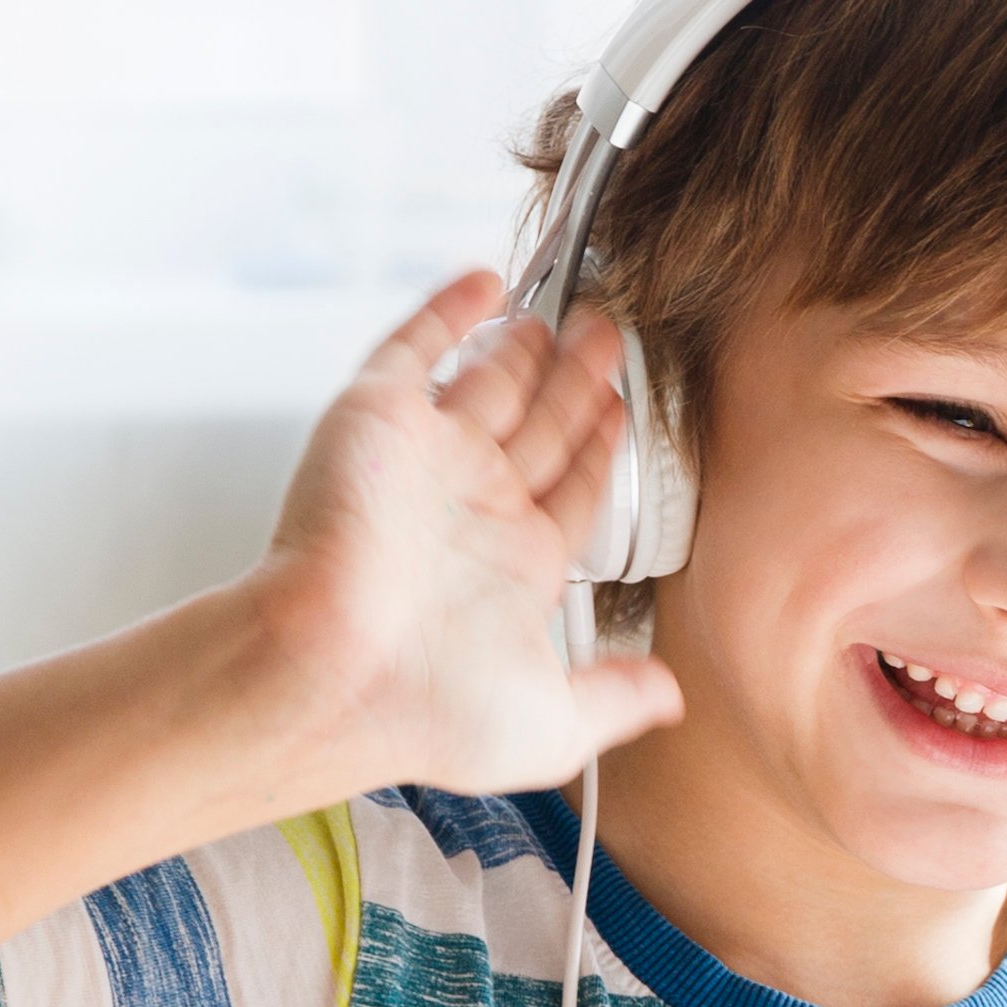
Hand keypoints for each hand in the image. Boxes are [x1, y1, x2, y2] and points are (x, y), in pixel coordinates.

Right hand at [252, 271, 686, 794]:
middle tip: (609, 338)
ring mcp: (426, 459)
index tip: (623, 410)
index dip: (600, 448)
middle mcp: (471, 508)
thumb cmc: (423, 709)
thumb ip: (616, 699)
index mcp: (513, 566)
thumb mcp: (552, 724)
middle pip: (541, 425)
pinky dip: (448, 311)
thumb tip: (673, 697)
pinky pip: (415, 349)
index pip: (572, 487)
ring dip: (529, 345)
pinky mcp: (376, 417)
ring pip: (491, 383)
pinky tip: (484, 281)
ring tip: (571, 311)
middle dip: (577, 383)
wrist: (333, 675)